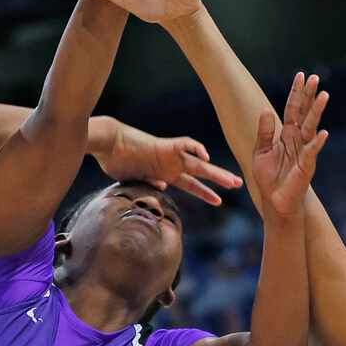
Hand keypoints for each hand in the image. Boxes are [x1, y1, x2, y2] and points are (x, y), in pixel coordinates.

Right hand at [99, 123, 241, 207]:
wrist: (107, 144)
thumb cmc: (116, 160)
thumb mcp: (136, 179)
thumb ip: (151, 183)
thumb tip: (162, 188)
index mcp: (165, 173)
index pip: (190, 184)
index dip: (204, 193)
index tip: (218, 201)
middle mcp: (171, 164)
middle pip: (201, 173)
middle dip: (219, 180)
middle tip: (238, 184)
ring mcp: (169, 156)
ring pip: (199, 163)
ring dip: (216, 172)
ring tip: (233, 181)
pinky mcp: (164, 146)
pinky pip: (184, 143)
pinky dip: (196, 147)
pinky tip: (206, 154)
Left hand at [251, 72, 328, 220]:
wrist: (274, 200)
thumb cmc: (268, 177)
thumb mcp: (260, 151)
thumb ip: (264, 131)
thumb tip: (265, 109)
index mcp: (287, 134)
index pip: (292, 109)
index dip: (296, 93)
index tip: (301, 75)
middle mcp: (298, 139)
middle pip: (304, 113)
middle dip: (309, 95)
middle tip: (315, 77)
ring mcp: (304, 151)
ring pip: (311, 127)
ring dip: (317, 112)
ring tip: (324, 95)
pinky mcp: (307, 166)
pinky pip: (312, 152)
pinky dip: (317, 143)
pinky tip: (323, 132)